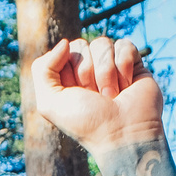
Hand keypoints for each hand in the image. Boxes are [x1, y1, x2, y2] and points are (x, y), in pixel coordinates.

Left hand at [29, 36, 165, 158]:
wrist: (124, 133)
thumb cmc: (86, 122)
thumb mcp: (50, 102)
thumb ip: (42, 69)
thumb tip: (65, 43)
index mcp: (67, 78)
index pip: (64, 51)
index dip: (70, 70)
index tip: (77, 93)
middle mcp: (88, 70)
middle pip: (82, 45)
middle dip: (87, 71)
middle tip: (96, 96)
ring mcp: (111, 66)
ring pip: (103, 44)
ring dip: (107, 72)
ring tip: (112, 95)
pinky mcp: (133, 64)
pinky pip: (125, 45)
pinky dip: (124, 66)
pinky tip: (127, 86)